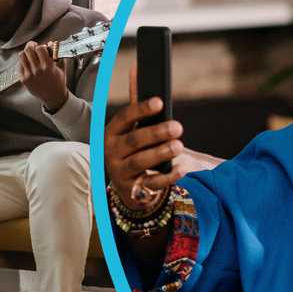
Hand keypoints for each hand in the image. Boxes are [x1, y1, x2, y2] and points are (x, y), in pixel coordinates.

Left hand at [19, 41, 68, 111]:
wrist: (54, 98)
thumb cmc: (58, 83)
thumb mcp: (62, 68)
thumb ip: (58, 55)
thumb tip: (53, 44)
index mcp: (48, 66)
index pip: (40, 48)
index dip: (40, 46)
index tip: (42, 47)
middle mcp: (37, 70)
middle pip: (28, 50)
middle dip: (31, 46)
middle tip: (34, 48)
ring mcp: (29, 75)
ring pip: (21, 56)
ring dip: (26, 54)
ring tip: (30, 56)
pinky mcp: (24, 79)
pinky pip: (19, 65)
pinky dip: (23, 62)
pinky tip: (28, 64)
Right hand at [105, 97, 187, 212]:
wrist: (125, 183)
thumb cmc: (134, 151)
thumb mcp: (131, 135)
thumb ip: (141, 120)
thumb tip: (154, 101)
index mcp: (111, 133)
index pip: (124, 118)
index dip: (141, 109)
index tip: (160, 102)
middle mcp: (111, 152)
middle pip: (133, 140)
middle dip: (156, 133)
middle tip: (177, 127)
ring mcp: (119, 172)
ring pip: (139, 162)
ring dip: (160, 153)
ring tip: (178, 146)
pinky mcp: (131, 190)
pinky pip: (151, 183)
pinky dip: (167, 177)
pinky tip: (181, 168)